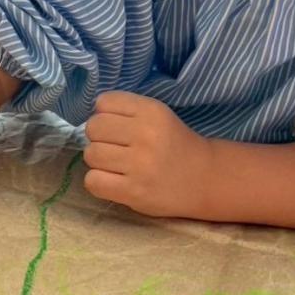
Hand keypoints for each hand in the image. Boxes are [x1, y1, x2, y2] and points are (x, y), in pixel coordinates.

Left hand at [82, 91, 215, 217]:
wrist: (204, 178)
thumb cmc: (173, 143)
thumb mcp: (156, 114)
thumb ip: (125, 110)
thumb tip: (90, 116)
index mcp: (151, 111)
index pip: (103, 102)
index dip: (104, 114)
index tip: (117, 126)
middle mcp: (145, 135)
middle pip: (93, 128)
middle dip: (99, 137)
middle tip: (114, 147)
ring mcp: (139, 165)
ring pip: (91, 154)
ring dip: (98, 161)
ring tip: (115, 165)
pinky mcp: (134, 192)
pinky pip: (93, 181)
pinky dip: (97, 181)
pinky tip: (112, 180)